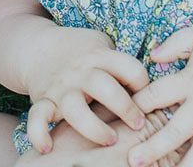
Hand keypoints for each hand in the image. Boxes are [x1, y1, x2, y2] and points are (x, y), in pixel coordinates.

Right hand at [24, 26, 150, 153]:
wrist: (36, 46)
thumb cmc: (80, 50)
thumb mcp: (103, 45)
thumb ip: (123, 63)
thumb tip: (156, 86)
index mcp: (100, 56)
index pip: (130, 68)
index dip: (144, 84)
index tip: (149, 98)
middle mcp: (80, 72)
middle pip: (104, 87)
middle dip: (125, 108)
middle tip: (138, 124)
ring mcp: (61, 88)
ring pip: (75, 108)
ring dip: (93, 127)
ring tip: (108, 140)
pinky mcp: (43, 100)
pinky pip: (37, 118)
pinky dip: (39, 133)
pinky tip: (48, 148)